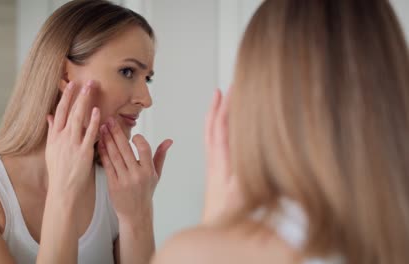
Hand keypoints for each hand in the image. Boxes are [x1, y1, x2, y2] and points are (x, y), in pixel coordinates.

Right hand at [45, 80, 100, 193]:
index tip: (71, 84)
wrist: (63, 189)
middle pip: (70, 111)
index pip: (59, 111)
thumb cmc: (58, 170)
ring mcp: (72, 144)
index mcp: (54, 136)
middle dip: (78, 94)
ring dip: (85, 102)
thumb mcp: (51, 149)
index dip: (66, 97)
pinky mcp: (83, 152)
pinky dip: (93, 122)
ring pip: (78, 118)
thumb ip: (52, 131)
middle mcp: (62, 138)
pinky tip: (97, 111)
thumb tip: (49, 116)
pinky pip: (89, 134)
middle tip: (86, 81)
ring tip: (91, 88)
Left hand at [97, 117, 172, 223]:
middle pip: (125, 149)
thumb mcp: (156, 175)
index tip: (134, 133)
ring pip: (114, 155)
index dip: (139, 140)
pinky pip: (107, 165)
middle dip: (116, 133)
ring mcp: (124, 180)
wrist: (135, 214)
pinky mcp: (113, 184)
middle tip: (110, 120)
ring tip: (102, 128)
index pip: (145, 149)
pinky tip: (99, 143)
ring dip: (107, 140)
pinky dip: (103, 153)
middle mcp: (137, 175)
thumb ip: (160, 155)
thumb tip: (169, 140)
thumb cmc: (146, 192)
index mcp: (148, 171)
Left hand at [202, 89, 243, 224]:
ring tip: (218, 103)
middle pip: (212, 127)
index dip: (225, 108)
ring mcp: (213, 166)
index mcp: (220, 162)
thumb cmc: (229, 215)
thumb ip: (247, 174)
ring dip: (214, 116)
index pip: (221, 128)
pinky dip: (216, 129)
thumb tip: (253, 153)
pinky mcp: (215, 172)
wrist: (215, 228)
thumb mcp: (242, 194)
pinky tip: (221, 129)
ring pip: (211, 134)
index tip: (229, 91)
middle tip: (222, 90)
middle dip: (217, 107)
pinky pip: (213, 143)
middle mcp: (214, 161)